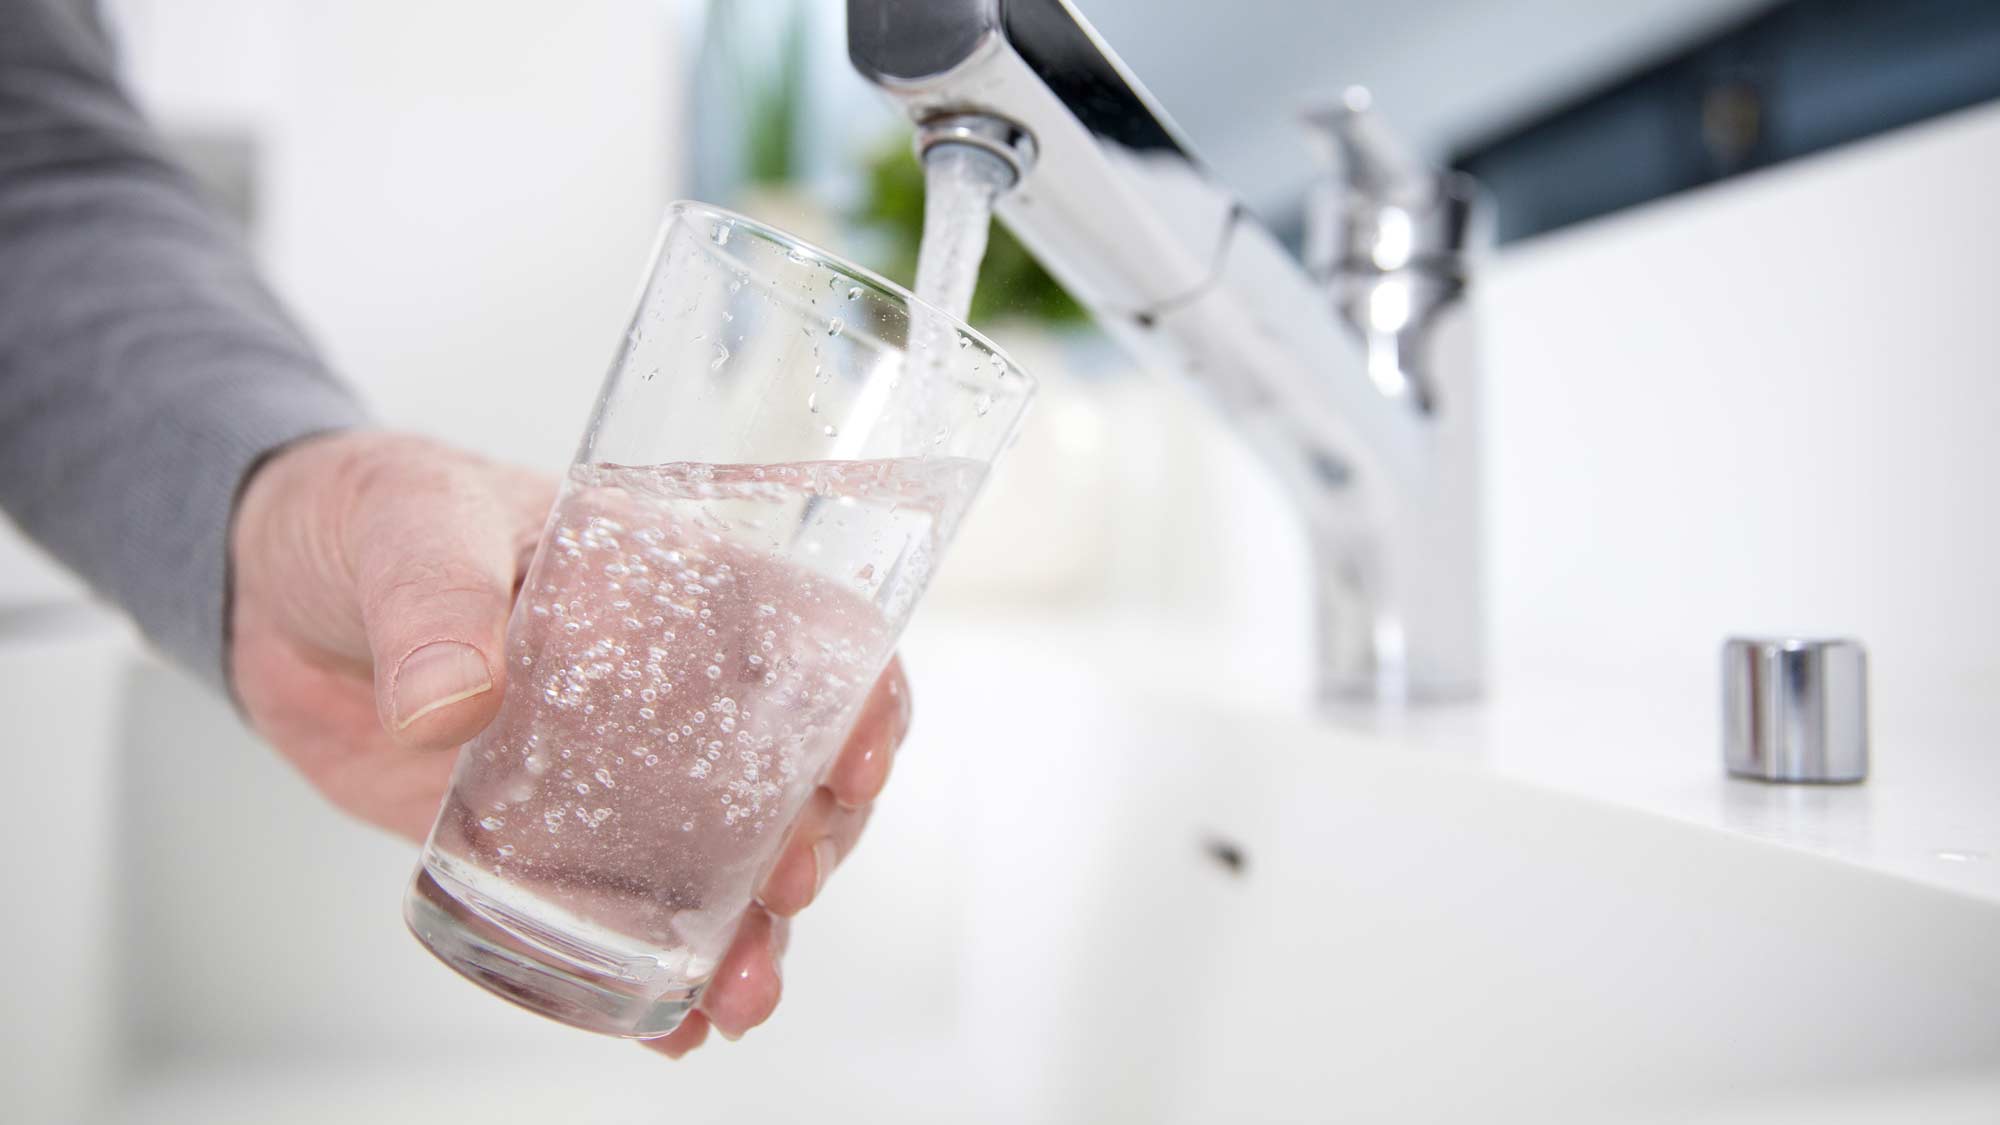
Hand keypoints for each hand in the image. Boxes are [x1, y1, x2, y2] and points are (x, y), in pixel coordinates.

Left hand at [229, 431, 909, 1053]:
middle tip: (788, 888)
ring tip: (736, 997)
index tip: (856, 767)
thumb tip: (450, 702)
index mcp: (674, 586)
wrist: (276, 599)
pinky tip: (669, 1028)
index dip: (861, 701)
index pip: (811, 636)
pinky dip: (658, 982)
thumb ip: (433, 602)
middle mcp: (674, 689)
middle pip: (792, 772)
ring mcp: (621, 774)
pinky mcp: (555, 843)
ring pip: (725, 864)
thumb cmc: (367, 520)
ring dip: (749, 934)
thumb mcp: (407, 527)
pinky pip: (627, 917)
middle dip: (812, 843)